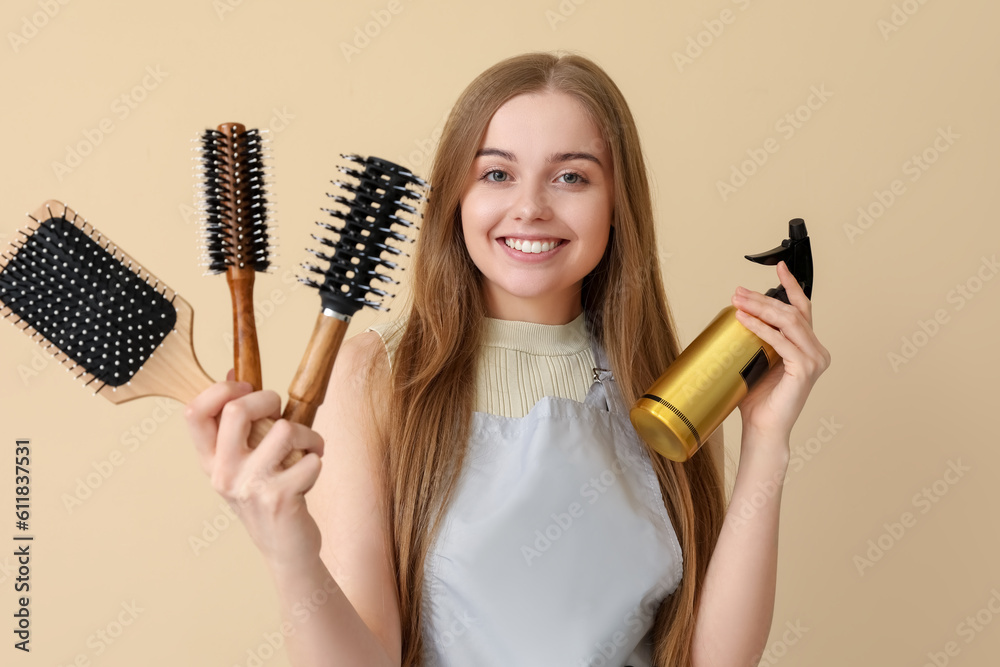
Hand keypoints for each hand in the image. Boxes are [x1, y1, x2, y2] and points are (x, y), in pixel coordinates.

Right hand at [185, 374, 325, 568]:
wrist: (285, 549)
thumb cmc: (268, 496)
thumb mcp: (242, 461)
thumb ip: (236, 423)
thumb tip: (232, 372)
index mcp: (210, 461)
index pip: (193, 413)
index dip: (219, 389)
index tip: (245, 387)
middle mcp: (223, 473)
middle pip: (236, 410)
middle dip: (268, 399)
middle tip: (281, 414)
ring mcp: (250, 487)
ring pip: (284, 430)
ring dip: (307, 434)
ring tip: (307, 449)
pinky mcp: (280, 499)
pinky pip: (310, 459)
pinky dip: (318, 460)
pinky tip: (310, 475)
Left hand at [730, 261, 831, 444]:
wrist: (763, 428)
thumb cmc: (758, 400)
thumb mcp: (757, 361)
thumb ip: (758, 340)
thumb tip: (739, 314)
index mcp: (808, 347)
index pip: (802, 310)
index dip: (791, 286)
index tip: (780, 267)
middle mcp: (817, 351)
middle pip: (792, 312)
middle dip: (763, 298)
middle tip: (738, 291)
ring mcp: (814, 360)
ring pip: (789, 322)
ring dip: (761, 308)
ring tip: (738, 301)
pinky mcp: (806, 369)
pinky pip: (782, 341)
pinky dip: (762, 328)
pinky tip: (745, 321)